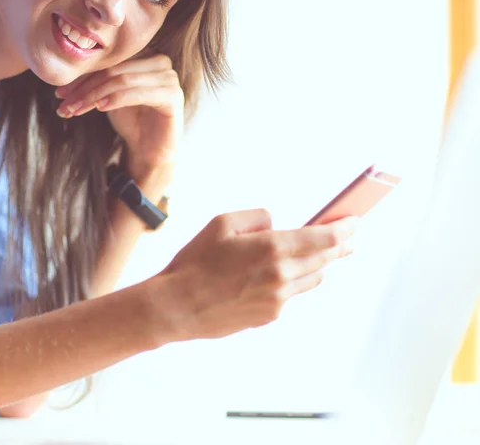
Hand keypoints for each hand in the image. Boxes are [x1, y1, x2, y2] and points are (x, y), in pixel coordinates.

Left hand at [55, 54, 183, 170]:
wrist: (150, 149)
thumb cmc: (131, 120)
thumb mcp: (108, 96)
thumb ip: (94, 81)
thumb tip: (63, 75)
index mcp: (145, 54)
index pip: (108, 61)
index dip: (82, 76)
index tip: (59, 93)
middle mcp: (160, 61)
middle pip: (114, 69)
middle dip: (85, 88)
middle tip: (64, 103)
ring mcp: (169, 78)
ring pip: (122, 80)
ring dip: (94, 96)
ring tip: (75, 109)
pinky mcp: (173, 96)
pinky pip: (138, 93)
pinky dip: (116, 99)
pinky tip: (100, 108)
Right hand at [154, 210, 357, 340]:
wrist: (178, 306)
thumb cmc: (196, 261)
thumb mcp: (223, 222)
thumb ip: (258, 217)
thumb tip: (276, 224)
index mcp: (272, 248)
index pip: (323, 238)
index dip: (344, 229)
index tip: (355, 221)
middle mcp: (281, 275)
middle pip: (324, 259)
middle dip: (339, 246)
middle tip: (349, 238)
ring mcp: (278, 299)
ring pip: (312, 278)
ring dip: (320, 263)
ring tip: (325, 254)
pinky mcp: (269, 315)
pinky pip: (292, 293)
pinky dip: (295, 280)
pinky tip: (287, 273)